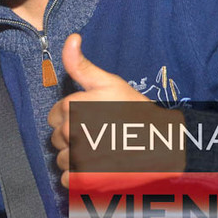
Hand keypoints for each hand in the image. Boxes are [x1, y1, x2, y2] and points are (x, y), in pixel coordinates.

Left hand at [47, 34, 183, 188]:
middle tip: (98, 136)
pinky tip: (97, 169)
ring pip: (61, 159)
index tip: (90, 119)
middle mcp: (72, 132)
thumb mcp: (109, 82)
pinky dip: (78, 179)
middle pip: (56, 138)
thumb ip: (82, 65)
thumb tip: (71, 37)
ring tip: (99, 153)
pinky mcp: (87, 180)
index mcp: (73, 107)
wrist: (163, 146)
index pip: (54, 116)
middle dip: (71, 138)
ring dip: (74, 159)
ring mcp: (79, 157)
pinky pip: (67, 180)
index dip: (70, 117)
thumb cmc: (136, 111)